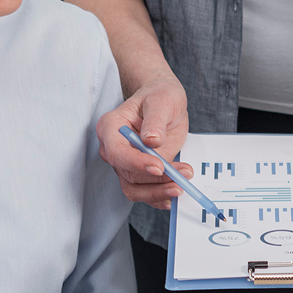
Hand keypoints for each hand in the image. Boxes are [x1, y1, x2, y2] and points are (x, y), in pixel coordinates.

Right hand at [96, 75, 191, 208]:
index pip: (117, 152)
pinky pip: (144, 191)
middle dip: (155, 180)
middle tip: (181, 177)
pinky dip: (159, 197)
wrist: (165, 102)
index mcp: (111, 127)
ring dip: (158, 191)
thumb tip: (152, 140)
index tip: (159, 166)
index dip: (136, 163)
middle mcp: (113, 148)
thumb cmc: (160, 95)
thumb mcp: (162, 100)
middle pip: (127, 174)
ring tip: (182, 184)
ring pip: (134, 188)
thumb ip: (156, 120)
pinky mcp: (139, 172)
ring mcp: (125, 162)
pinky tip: (172, 196)